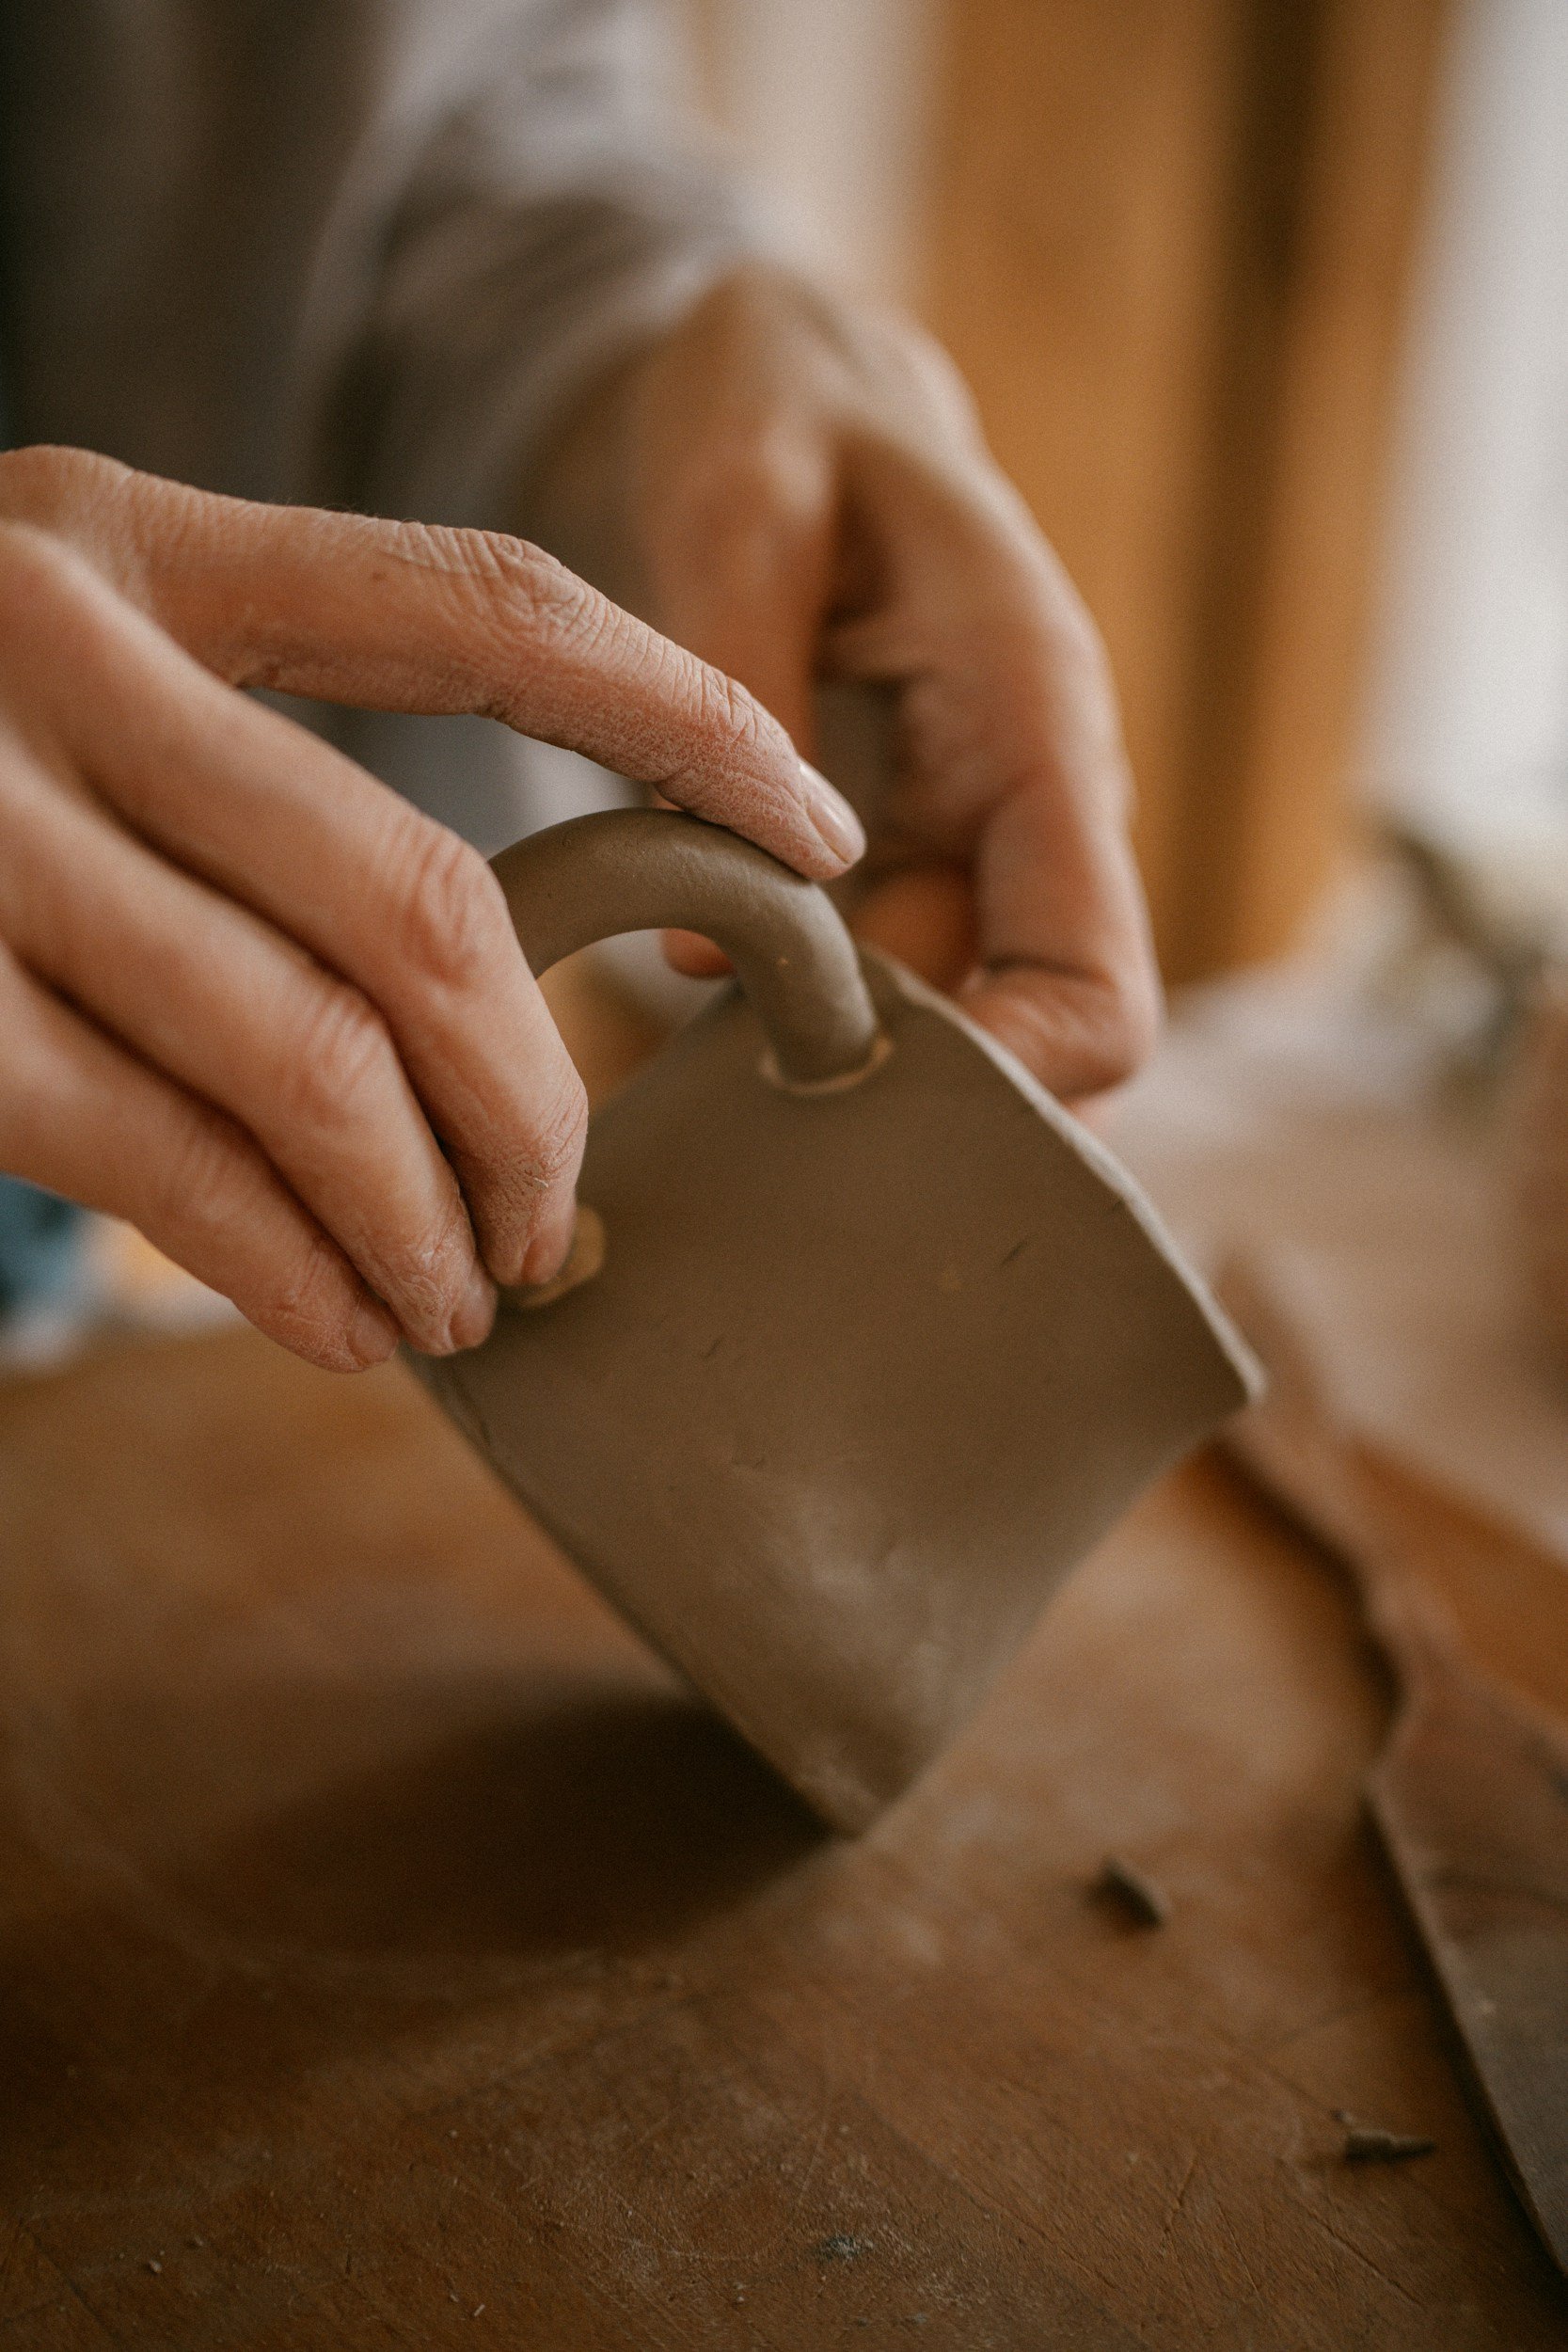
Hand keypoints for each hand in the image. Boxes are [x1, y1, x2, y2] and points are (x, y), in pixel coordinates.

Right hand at [0, 446, 863, 1368]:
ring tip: (471, 1299)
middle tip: (568, 1211)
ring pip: (308, 1060)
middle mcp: (45, 653)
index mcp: (129, 538)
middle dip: (538, 1096)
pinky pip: (158, 1165)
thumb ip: (244, 757)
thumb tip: (482, 987)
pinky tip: (343, 1320)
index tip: (814, 825)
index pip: (480, 607)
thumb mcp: (57, 664)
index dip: (678, 718)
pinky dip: (281, 1268)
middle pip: (421, 910)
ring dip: (425, 1216)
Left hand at [538, 266, 1160, 1106]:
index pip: (1100, 989)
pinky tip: (698, 995)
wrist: (796, 381)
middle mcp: (1035, 806)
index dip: (1013, 1081)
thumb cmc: (780, 411)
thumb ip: (740, 696)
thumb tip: (711, 944)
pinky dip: (808, 1016)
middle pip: (1026, 1042)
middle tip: (734, 1094)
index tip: (854, 1101)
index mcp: (1038, 725)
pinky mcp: (913, 851)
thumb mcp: (741, 503)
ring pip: (956, 1029)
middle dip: (900, 1092)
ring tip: (694, 1049)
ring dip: (843, 1062)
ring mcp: (978, 840)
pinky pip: (888, 983)